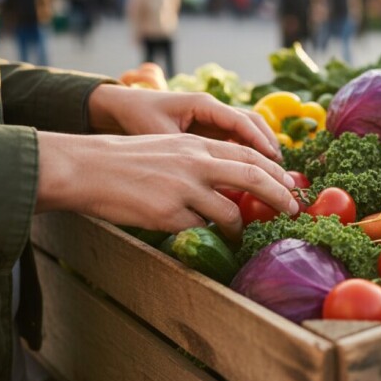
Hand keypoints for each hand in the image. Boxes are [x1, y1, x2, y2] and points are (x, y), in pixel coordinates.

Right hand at [35, 132, 298, 240]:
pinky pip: (198, 229)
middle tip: (293, 212)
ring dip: (239, 228)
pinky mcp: (168, 214)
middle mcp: (196, 163)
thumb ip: (202, 160)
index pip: (250, 156)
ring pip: (230, 213)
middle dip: (280, 197)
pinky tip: (199, 235)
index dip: (276, 173)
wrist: (87, 168)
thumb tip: (234, 182)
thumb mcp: (171, 148)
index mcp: (198, 145)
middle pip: (254, 178)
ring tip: (240, 236)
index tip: (291, 186)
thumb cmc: (128, 159)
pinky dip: (203, 234)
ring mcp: (184, 189)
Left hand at [89, 84, 281, 161]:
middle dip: (269, 145)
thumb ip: (185, 153)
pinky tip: (253, 173)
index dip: (260, 141)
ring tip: (274, 173)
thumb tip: (208, 177)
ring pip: (247, 131)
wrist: (121, 107)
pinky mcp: (209, 128)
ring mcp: (212, 117)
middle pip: (253, 123)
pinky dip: (248, 153)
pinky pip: (235, 139)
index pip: (241, 121)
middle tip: (281, 171)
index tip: (274, 159)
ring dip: (262, 150)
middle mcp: (213, 108)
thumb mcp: (159, 136)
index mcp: (204, 104)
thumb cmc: (138, 118)